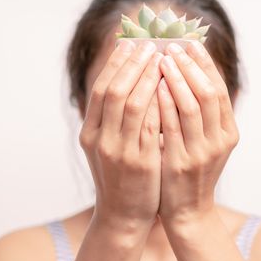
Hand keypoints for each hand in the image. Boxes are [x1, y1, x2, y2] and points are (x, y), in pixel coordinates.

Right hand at [79, 39, 163, 229]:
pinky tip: (170, 87)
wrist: (122, 216)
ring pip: (132, 104)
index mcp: (90, 133)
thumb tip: (129, 84)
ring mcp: (119, 152)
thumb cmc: (119, 179)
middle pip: (113, 91)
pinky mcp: (139, 163)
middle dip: (132, 64)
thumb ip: (111, 120)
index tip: (130, 44)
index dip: (115, 64)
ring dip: (147, 77)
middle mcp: (100, 140)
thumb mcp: (107, 148)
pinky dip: (159, 103)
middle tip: (149, 44)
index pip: (100, 89)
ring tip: (161, 58)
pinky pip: (150, 125)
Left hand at [156, 41, 239, 224]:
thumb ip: (201, 115)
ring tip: (163, 58)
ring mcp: (203, 153)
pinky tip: (155, 86)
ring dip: (178, 79)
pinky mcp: (182, 164)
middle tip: (173, 45)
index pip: (219, 89)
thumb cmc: (190, 172)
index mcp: (228, 132)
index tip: (191, 43)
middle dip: (192, 66)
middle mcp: (220, 140)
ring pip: (193, 106)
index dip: (205, 65)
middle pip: (210, 93)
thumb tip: (186, 76)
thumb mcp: (204, 143)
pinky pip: (173, 126)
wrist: (187, 212)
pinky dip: (165, 103)